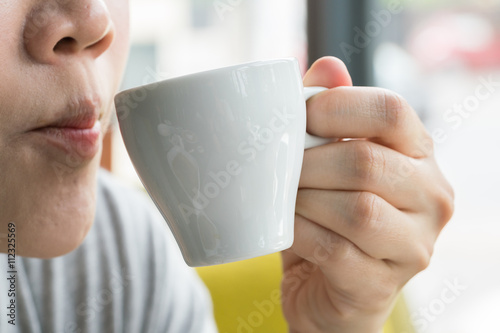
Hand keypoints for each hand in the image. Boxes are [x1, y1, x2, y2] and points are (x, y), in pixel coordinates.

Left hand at [281, 57, 453, 332]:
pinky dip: (300, 233)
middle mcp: (430, 198)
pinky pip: (335, 250)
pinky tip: (286, 228)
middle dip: (309, 162)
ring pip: (356, 209)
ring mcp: (413, 245)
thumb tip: (328, 66)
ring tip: (283, 198)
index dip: (336, 107)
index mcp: (420, 156)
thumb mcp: (330, 164)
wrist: (330, 291)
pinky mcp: (382, 285)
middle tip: (280, 167)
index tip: (299, 117)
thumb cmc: (330, 218)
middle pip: (366, 161)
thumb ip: (330, 114)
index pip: (392, 111)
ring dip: (304, 200)